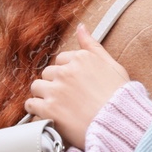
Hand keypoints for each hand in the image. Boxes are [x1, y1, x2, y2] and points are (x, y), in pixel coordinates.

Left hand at [23, 24, 130, 149]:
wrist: (119, 123)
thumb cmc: (120, 97)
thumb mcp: (112, 66)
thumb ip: (93, 46)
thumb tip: (81, 27)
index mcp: (82, 59)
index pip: (62, 60)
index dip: (68, 73)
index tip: (75, 84)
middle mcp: (66, 72)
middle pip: (48, 73)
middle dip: (55, 83)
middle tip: (68, 97)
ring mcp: (56, 90)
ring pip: (37, 86)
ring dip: (44, 95)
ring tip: (58, 106)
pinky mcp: (49, 109)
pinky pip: (31, 105)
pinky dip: (37, 110)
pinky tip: (49, 114)